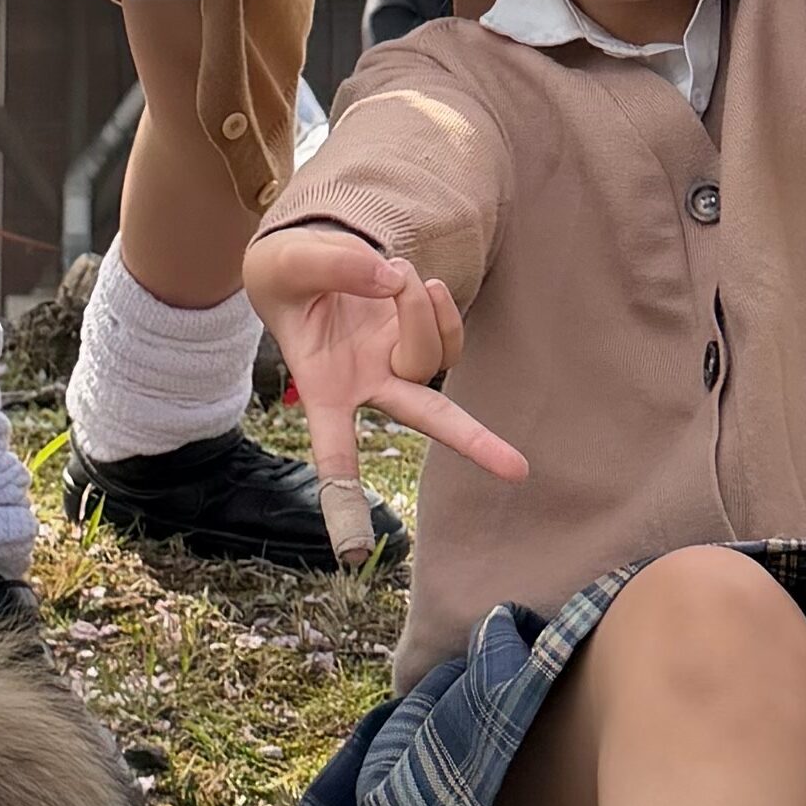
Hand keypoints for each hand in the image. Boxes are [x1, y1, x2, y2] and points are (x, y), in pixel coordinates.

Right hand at [257, 230, 525, 507]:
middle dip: (472, 440)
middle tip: (518, 471)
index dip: (343, 503)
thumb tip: (392, 279)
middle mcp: (368, 385)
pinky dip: (438, 308)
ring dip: (419, 311)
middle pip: (427, 417)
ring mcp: (400, 362)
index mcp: (324, 388)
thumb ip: (335, 267)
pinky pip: (449, 334)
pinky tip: (417, 285)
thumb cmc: (287, 275)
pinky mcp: (422, 334)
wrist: (307, 250)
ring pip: (432, 354)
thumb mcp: (288, 264)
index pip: (334, 454)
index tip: (352, 555)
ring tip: (392, 275)